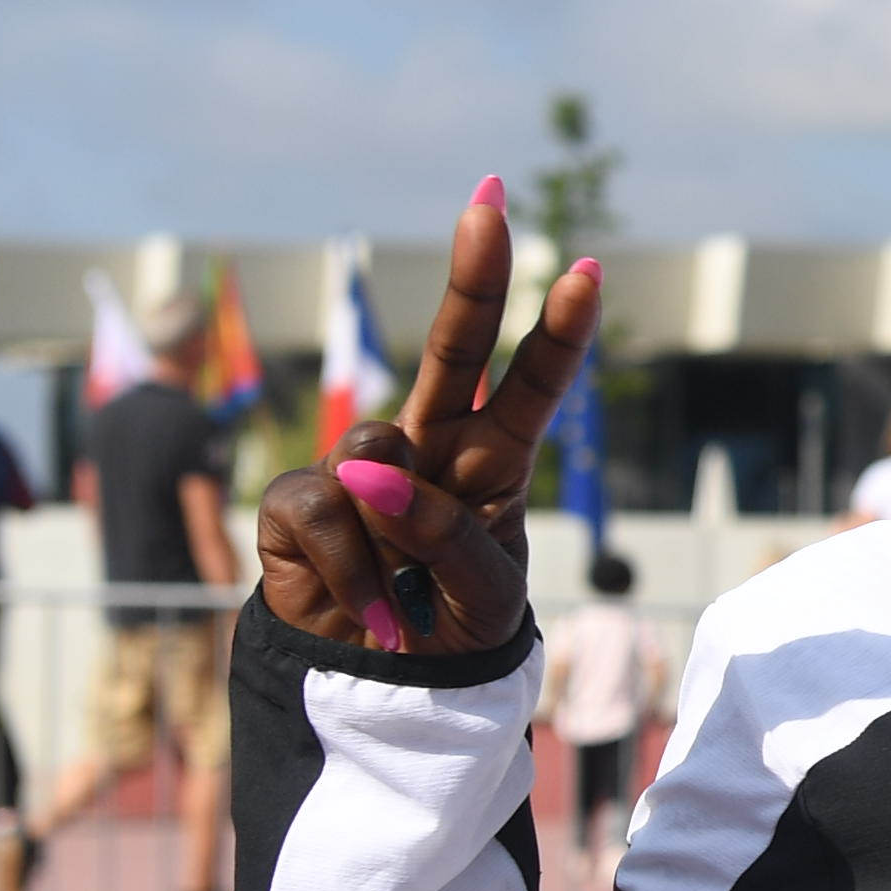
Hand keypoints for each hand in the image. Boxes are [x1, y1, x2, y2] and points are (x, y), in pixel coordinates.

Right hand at [252, 184, 601, 659]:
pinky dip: (352, 571)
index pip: (532, 390)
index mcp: (494, 463)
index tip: (588, 269)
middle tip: (492, 201)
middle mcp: (431, 448)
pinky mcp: (302, 499)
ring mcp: (363, 468)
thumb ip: (449, 536)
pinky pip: (328, 511)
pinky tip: (367, 607)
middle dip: (474, 276)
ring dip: (396, 536)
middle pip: (453, 350)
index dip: (557, 332)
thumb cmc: (450, 628)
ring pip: (378, 451)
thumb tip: (372, 472)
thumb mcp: (484, 599)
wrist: (380, 689)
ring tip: (405, 594)